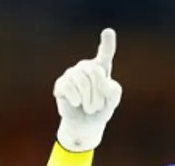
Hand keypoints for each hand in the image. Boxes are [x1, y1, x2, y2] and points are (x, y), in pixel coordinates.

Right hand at [54, 28, 122, 151]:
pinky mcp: (61, 84)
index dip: (107, 44)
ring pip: (83, 83)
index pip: (105, 54)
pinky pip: (70, 89)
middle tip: (97, 106)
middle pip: (95, 72)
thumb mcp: (112, 101)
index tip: (108, 31)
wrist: (85, 126)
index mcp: (101, 68)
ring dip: (89, 101)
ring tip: (89, 108)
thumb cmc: (100, 110)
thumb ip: (113, 91)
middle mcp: (85, 67)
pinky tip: (76, 104)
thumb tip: (102, 83)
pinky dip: (77, 101)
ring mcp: (72, 74)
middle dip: (99, 94)